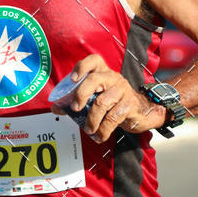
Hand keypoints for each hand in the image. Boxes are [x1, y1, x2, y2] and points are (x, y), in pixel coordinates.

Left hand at [51, 54, 166, 142]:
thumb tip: (56, 107)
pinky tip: (99, 136)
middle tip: (75, 108)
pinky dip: (103, 130)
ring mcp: (122, 90)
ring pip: (102, 102)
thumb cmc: (114, 102)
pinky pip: (113, 118)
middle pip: (94, 80)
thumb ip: (76, 101)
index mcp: (103, 73)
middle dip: (81, 94)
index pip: (93, 61)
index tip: (72, 79)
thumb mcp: (96, 98)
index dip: (81, 67)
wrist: (141, 111)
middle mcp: (112, 78)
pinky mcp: (129, 105)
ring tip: (88, 129)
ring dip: (92, 119)